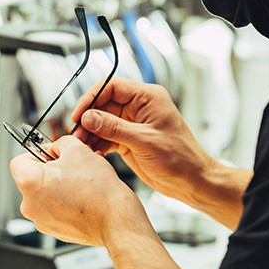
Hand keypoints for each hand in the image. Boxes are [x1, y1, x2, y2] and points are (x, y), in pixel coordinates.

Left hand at [10, 135, 141, 245]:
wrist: (116, 220)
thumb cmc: (99, 191)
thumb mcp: (78, 149)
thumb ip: (60, 143)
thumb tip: (57, 148)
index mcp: (29, 182)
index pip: (19, 160)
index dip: (37, 152)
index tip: (52, 153)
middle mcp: (29, 205)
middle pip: (34, 178)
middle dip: (53, 169)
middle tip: (73, 165)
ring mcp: (41, 220)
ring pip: (46, 194)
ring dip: (61, 184)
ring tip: (82, 181)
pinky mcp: (55, 230)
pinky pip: (56, 209)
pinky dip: (67, 201)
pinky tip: (84, 196)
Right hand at [71, 77, 214, 203]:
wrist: (191, 181)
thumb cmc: (181, 158)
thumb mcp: (144, 141)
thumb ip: (114, 128)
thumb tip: (89, 117)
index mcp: (148, 98)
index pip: (112, 87)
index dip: (92, 97)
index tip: (79, 113)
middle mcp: (140, 108)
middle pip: (104, 105)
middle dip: (88, 119)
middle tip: (76, 134)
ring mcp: (134, 124)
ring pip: (102, 122)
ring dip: (90, 133)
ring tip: (81, 146)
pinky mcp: (129, 140)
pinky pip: (107, 136)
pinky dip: (98, 144)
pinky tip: (93, 152)